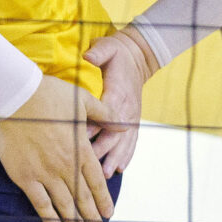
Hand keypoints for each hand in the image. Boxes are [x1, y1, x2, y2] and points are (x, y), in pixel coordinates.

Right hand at [0, 75, 114, 221]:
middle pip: (82, 199)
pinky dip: (49, 217)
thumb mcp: (83, 100)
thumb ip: (105, 115)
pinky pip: (39, 202)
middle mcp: (65, 166)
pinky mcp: (24, 176)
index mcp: (81, 150)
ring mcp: (45, 173)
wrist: (15, 96)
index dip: (104, 201)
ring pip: (64, 205)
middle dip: (92, 218)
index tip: (108, 214)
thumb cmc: (49, 94)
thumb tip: (124, 126)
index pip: (97, 183)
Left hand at [83, 30, 159, 175]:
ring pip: (124, 140)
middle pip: (116, 131)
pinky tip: (120, 169)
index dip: (97, 123)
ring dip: (116, 157)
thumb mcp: (107, 47)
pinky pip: (132, 141)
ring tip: (107, 174)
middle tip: (93, 165)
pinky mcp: (133, 121)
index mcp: (118, 91)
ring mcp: (132, 116)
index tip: (84, 135)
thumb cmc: (116, 54)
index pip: (108, 110)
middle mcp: (127, 107)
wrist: (136, 58)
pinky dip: (126, 155)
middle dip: (104, 148)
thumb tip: (88, 55)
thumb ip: (98, 52)